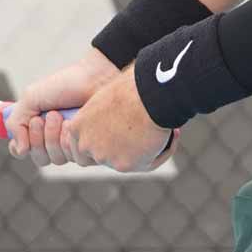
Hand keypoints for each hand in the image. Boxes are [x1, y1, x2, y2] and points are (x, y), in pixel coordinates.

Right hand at [6, 49, 120, 165]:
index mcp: (38, 127)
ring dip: (54, 137)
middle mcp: (55, 138)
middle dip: (38, 138)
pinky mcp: (90, 147)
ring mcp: (73, 143)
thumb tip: (20, 150)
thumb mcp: (31, 98)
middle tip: (44, 117)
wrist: (96, 78)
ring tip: (61, 116)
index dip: (20, 148)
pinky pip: (76, 159)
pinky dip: (70, 141)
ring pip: (57, 159)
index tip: (24, 136)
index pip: (23, 150)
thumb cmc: (65, 84)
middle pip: (40, 158)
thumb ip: (16, 122)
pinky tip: (74, 124)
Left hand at [62, 66, 176, 171]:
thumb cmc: (133, 85)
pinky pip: (148, 163)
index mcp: (77, 127)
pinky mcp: (125, 166)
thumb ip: (106, 117)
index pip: (85, 145)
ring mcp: (105, 158)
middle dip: (125, 148)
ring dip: (145, 150)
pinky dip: (163, 151)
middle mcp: (87, 145)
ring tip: (164, 131)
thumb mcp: (109, 99)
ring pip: (128, 160)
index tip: (126, 131)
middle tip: (145, 134)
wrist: (148, 93)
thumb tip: (120, 123)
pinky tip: (174, 134)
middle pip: (106, 156)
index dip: (107, 140)